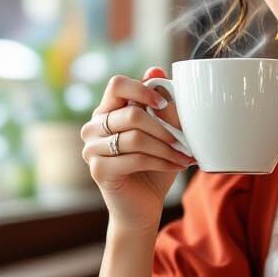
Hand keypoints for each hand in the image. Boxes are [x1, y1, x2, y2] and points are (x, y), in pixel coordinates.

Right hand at [80, 67, 195, 232]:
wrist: (142, 207)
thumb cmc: (153, 166)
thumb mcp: (162, 133)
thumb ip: (159, 104)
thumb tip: (157, 70)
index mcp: (107, 111)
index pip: (117, 85)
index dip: (143, 89)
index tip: (165, 104)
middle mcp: (93, 127)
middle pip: (131, 114)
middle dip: (165, 127)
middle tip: (186, 139)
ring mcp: (91, 149)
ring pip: (135, 137)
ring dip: (166, 147)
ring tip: (186, 155)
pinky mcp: (98, 170)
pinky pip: (134, 158)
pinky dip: (161, 161)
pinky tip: (178, 165)